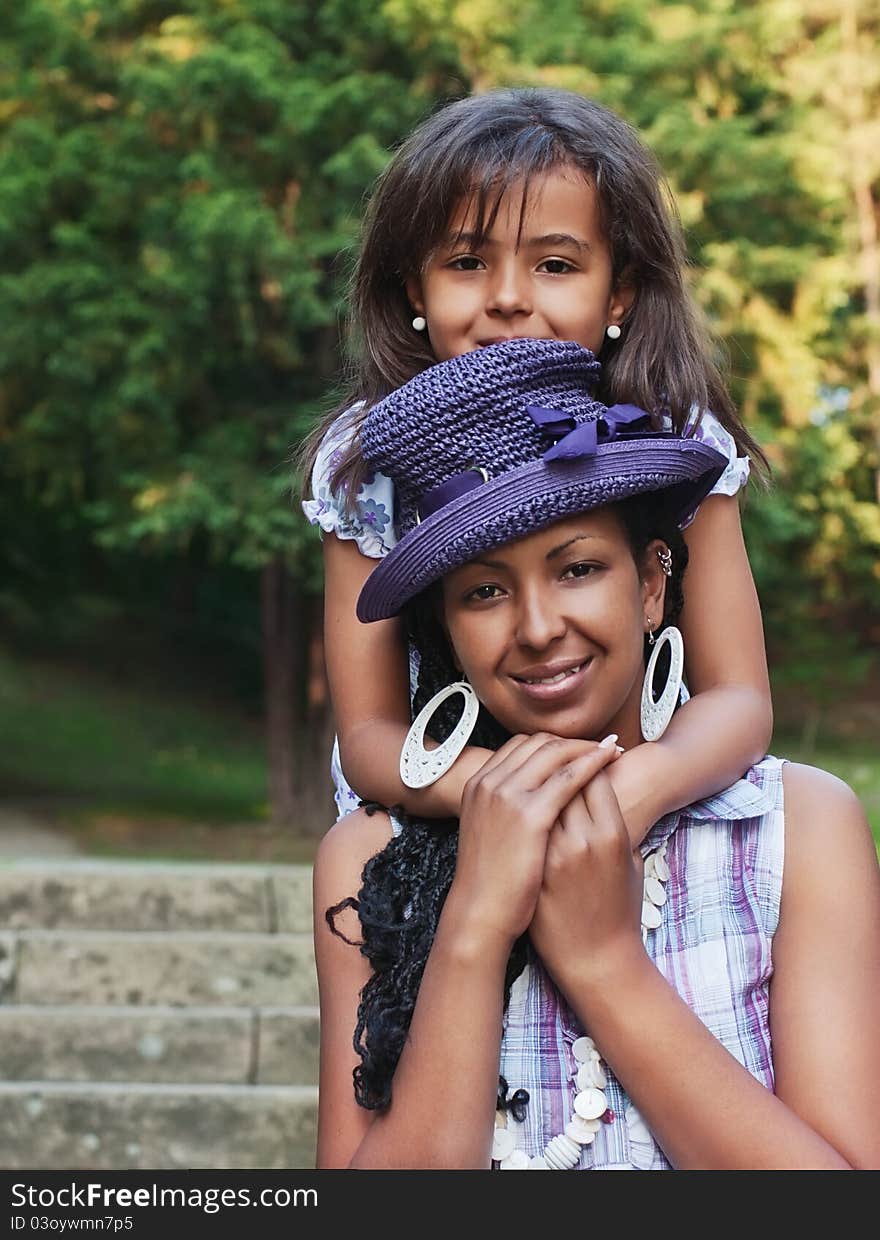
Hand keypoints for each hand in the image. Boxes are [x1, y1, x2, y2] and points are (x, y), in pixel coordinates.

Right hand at [449, 733, 620, 951]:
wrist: (479, 914)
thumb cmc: (490, 883)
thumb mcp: (486, 832)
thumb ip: (501, 809)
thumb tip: (528, 798)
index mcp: (478, 784)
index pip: (521, 745)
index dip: (553, 745)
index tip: (576, 751)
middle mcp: (489, 782)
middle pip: (538, 743)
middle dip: (572, 741)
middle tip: (600, 746)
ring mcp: (507, 796)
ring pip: (555, 753)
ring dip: (587, 747)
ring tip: (612, 750)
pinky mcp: (530, 814)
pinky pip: (568, 777)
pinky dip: (592, 762)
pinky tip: (610, 761)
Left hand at [529, 769, 645, 999]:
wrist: (595, 959)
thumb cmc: (620, 910)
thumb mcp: (633, 862)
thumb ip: (620, 822)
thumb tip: (603, 787)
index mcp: (611, 835)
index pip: (592, 775)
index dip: (587, 761)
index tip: (584, 759)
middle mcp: (580, 840)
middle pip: (561, 780)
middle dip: (560, 766)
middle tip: (558, 762)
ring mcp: (550, 855)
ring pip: (537, 799)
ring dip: (537, 783)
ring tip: (539, 779)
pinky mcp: (530, 869)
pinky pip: (522, 826)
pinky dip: (523, 811)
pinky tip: (524, 808)